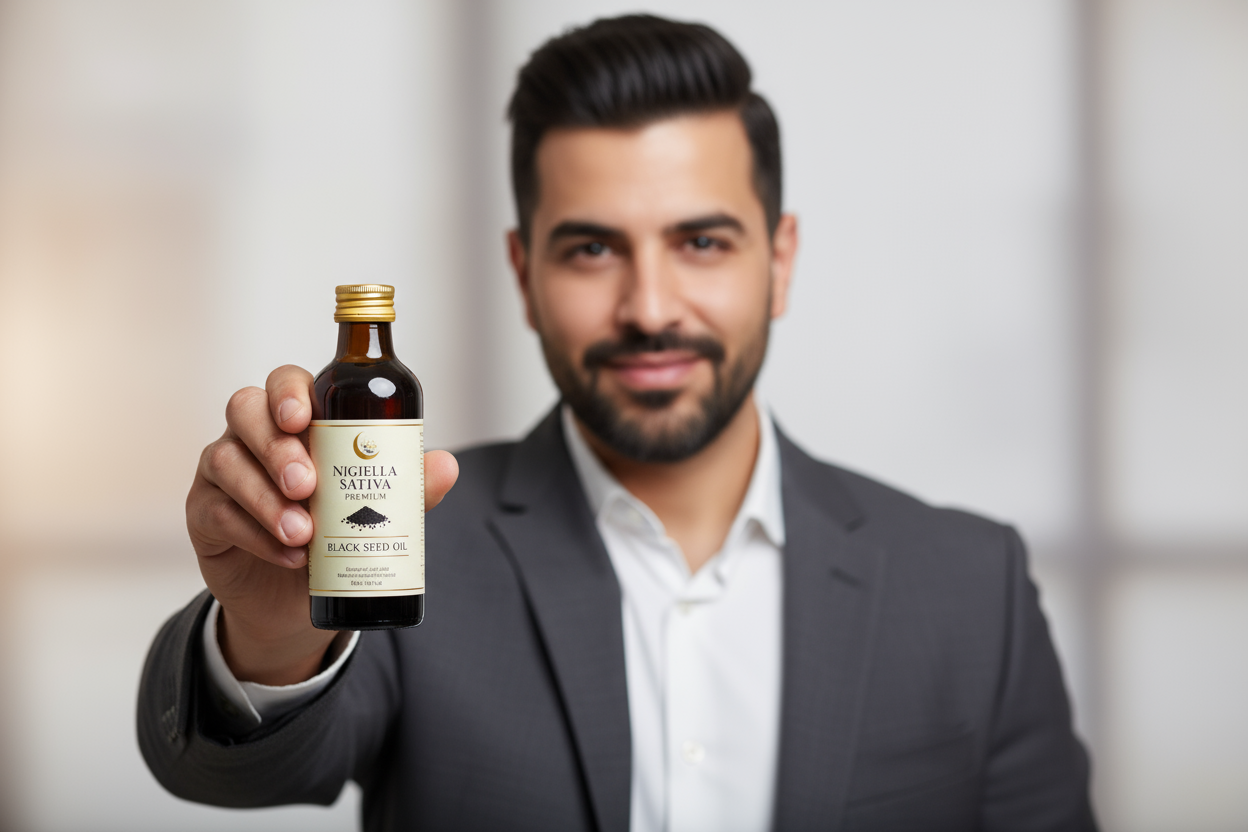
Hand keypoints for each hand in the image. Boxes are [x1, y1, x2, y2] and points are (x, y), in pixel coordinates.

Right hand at [186, 364, 458, 684]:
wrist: (297, 601)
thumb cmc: (335, 537)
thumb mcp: (376, 513)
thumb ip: (407, 489)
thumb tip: (445, 466)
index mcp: (297, 420)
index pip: (285, 383)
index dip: (290, 392)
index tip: (306, 418)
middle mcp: (252, 435)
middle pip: (245, 410)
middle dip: (277, 446)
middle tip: (308, 484)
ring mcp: (221, 472)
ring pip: (227, 462)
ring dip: (267, 499)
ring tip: (305, 532)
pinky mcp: (203, 514)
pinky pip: (218, 512)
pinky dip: (255, 534)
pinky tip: (289, 554)